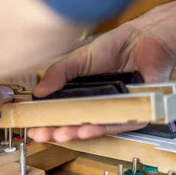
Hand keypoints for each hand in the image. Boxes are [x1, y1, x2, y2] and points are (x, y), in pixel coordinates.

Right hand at [29, 11, 175, 142]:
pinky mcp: (134, 116)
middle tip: (41, 134)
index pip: (62, 113)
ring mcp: (114, 112)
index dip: (47, 122)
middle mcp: (97, 107)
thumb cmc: (114, 48)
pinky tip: (85, 130)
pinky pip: (116, 125)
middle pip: (74, 124)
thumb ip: (59, 73)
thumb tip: (38, 92)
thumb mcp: (79, 59)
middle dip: (56, 131)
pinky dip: (101, 128)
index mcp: (82, 96)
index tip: (32, 128)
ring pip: (93, 128)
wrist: (143, 40)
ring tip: (60, 134)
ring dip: (75, 133)